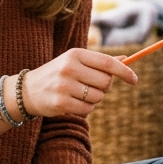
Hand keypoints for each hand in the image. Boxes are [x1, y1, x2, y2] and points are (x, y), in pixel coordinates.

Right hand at [20, 48, 137, 118]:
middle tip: (92, 86)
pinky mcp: (60, 103)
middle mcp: (69, 67)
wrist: (28, 90)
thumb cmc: (59, 74)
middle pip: (105, 82)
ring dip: (94, 99)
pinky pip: (87, 109)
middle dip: (105, 87)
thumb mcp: (76, 62)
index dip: (124, 72)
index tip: (134, 79)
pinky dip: (85, 109)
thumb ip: (100, 62)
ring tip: (79, 94)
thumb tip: (126, 59)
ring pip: (98, 97)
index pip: (108, 63)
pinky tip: (73, 103)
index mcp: (75, 54)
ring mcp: (64, 86)